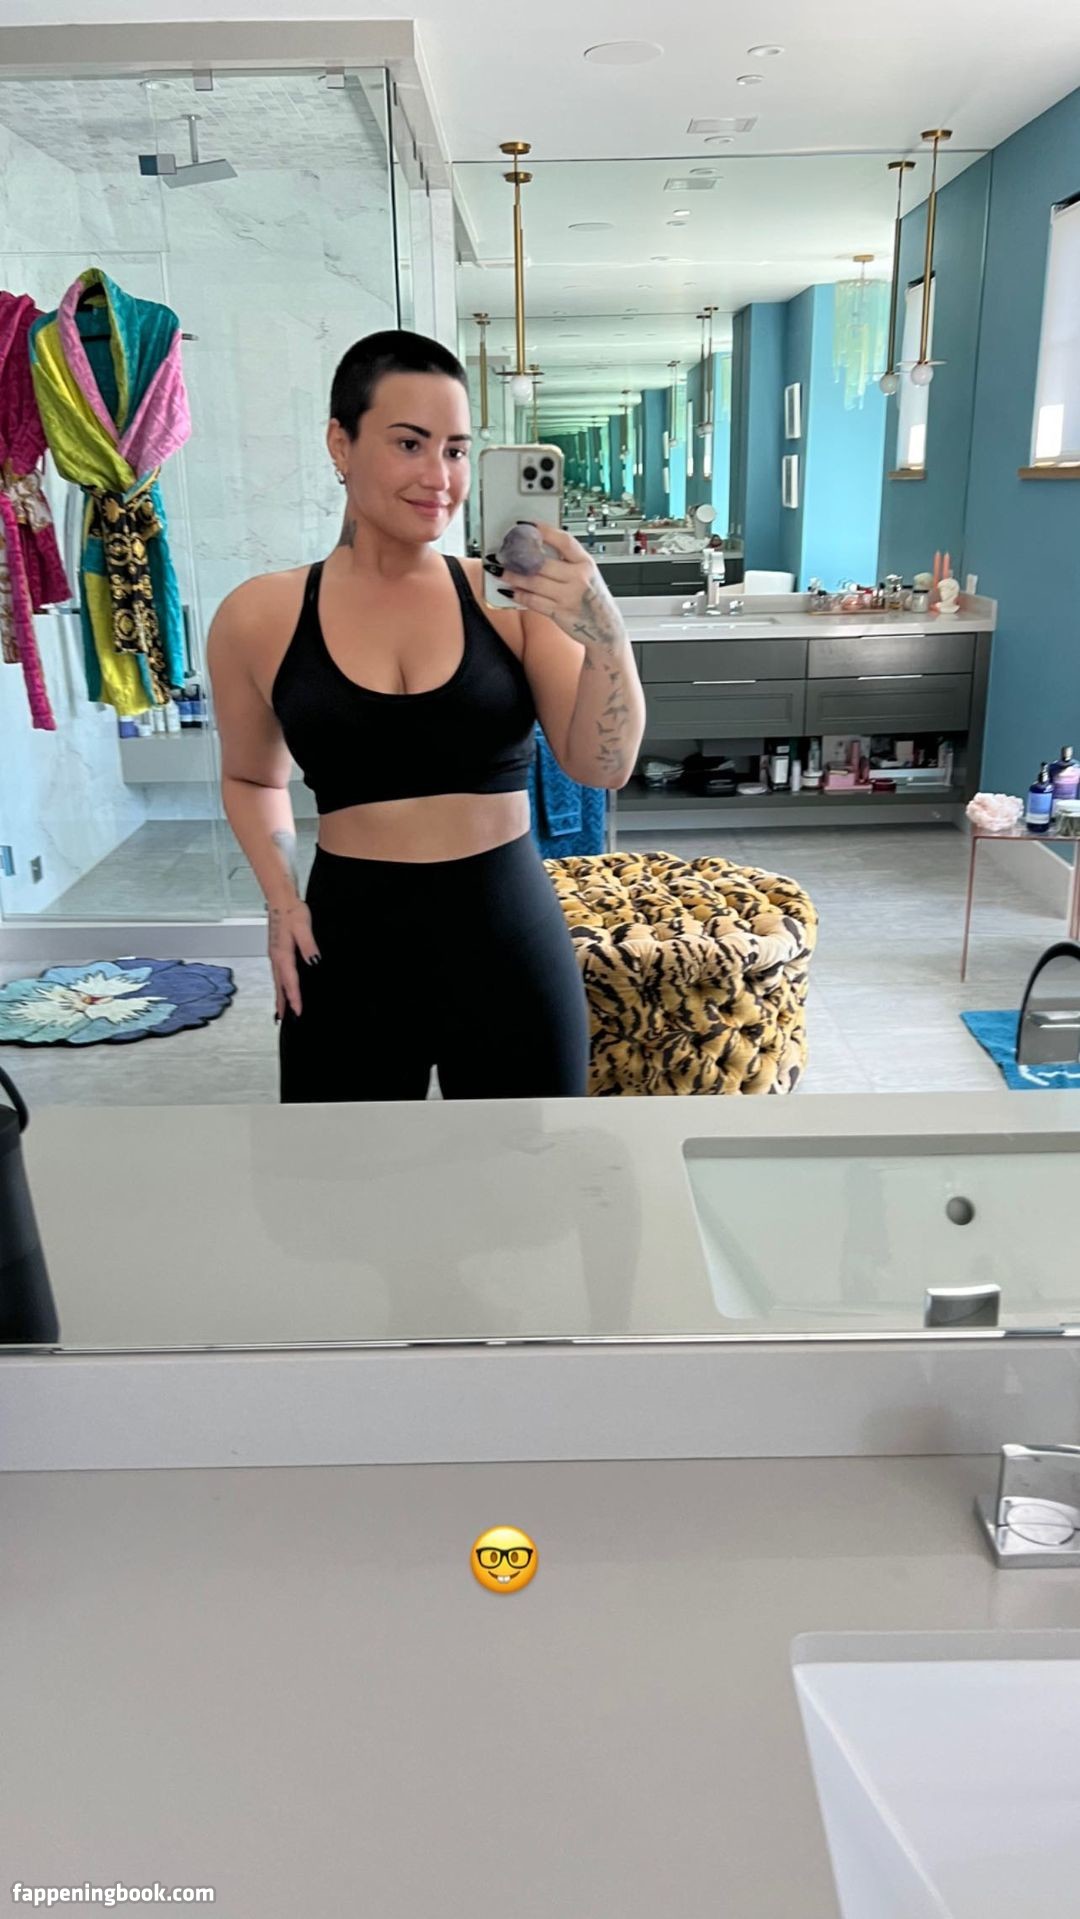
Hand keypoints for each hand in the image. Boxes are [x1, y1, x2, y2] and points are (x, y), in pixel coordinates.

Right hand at [268, 899, 320, 1020]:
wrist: (281, 899)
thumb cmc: (292, 911)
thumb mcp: (303, 927)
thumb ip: (308, 946)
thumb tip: (313, 961)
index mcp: (282, 954)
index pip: (290, 981)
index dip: (294, 998)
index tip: (298, 1011)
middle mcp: (276, 957)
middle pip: (279, 985)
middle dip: (282, 1002)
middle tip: (283, 1020)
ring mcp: (274, 954)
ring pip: (276, 980)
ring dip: (279, 995)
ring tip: (281, 1010)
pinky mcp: (275, 950)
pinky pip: (277, 973)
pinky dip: (278, 984)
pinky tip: (281, 986)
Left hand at [496, 522, 626, 653]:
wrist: (605, 628)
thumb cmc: (593, 600)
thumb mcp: (587, 574)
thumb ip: (567, 561)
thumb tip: (536, 548)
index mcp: (586, 563)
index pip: (563, 540)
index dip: (543, 531)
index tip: (526, 525)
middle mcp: (579, 578)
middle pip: (542, 563)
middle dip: (518, 558)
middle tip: (503, 554)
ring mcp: (569, 596)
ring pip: (534, 582)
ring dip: (512, 576)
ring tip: (499, 571)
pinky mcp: (560, 613)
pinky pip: (533, 602)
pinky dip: (518, 595)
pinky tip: (508, 590)